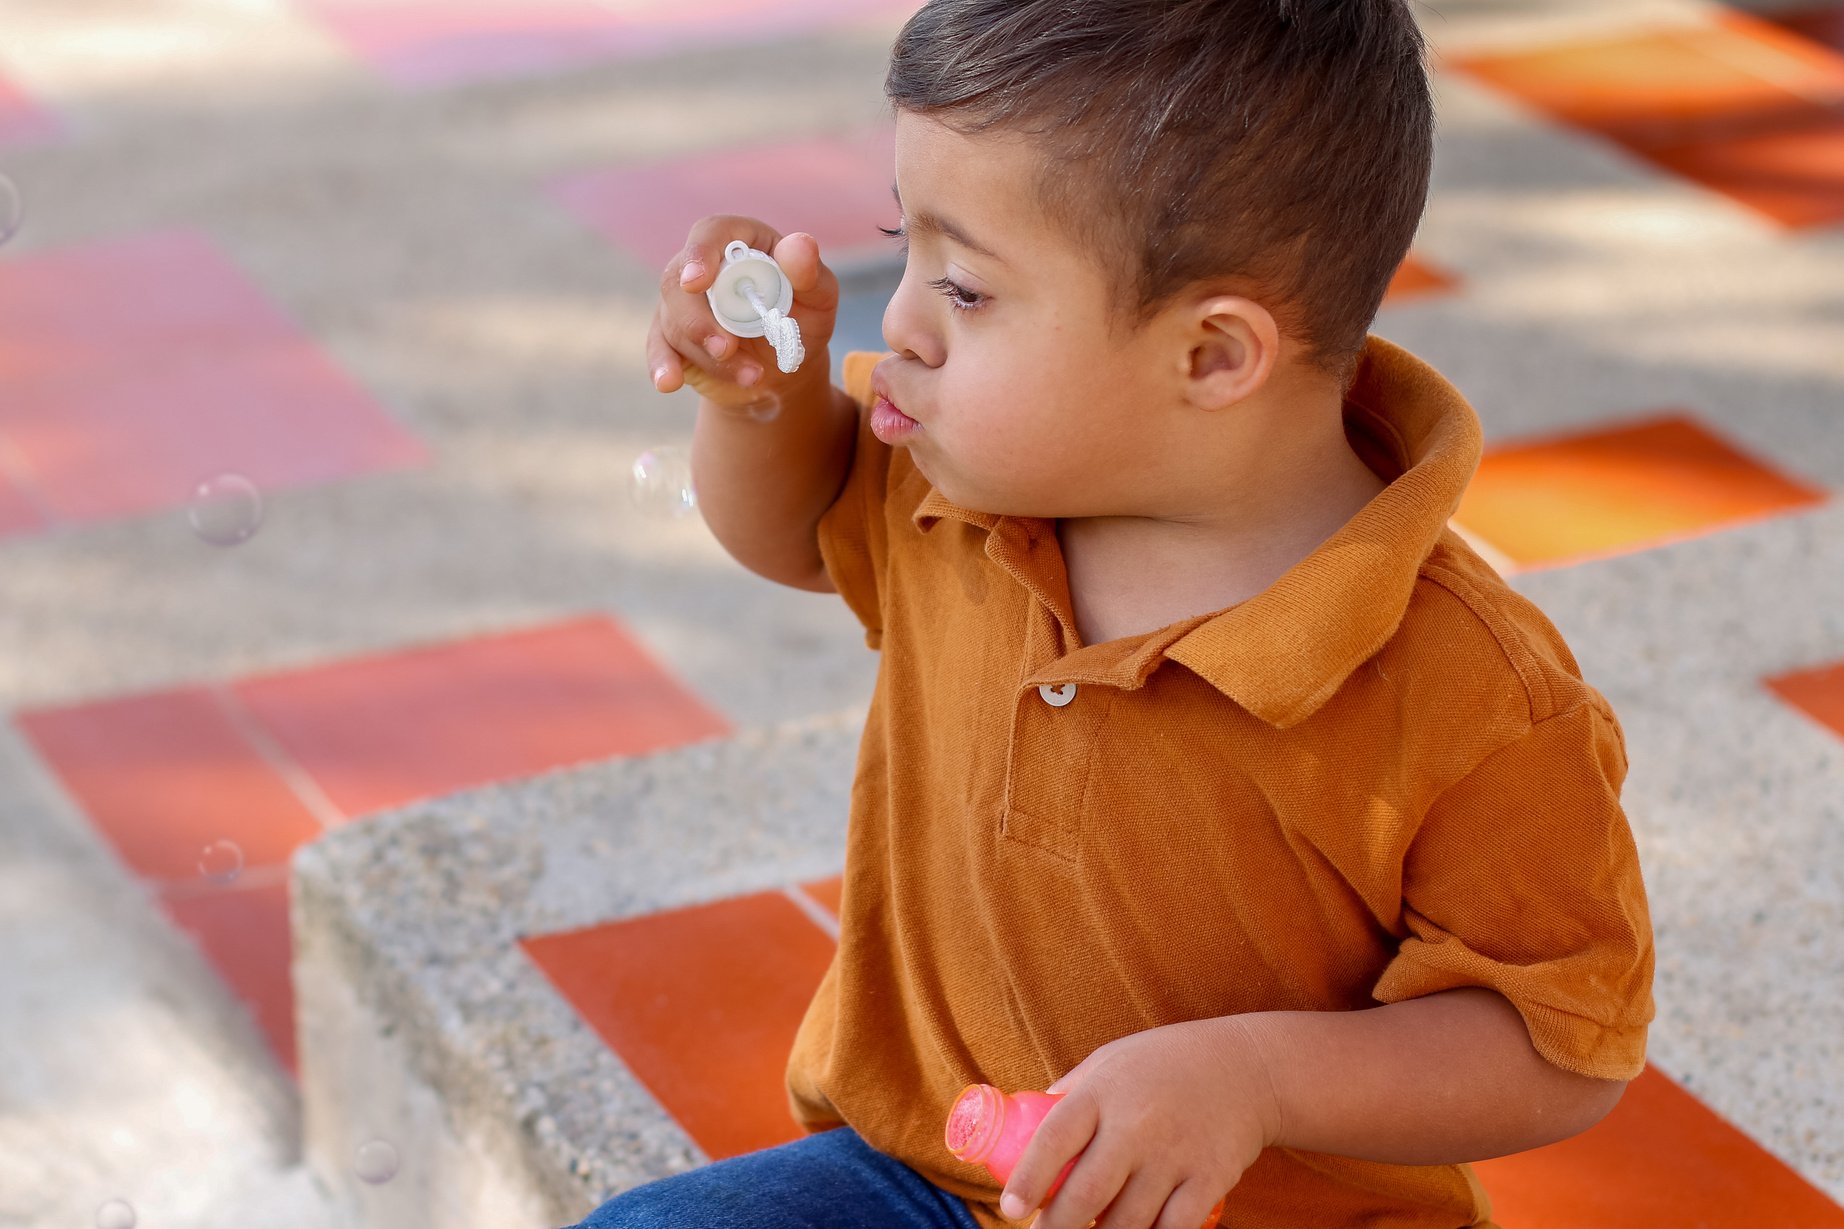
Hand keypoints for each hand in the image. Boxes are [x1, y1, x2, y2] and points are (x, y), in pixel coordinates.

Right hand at [646, 215, 839, 410]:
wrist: (786, 367)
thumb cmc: (804, 319)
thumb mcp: (819, 297)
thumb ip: (809, 272)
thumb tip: (798, 245)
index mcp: (739, 242)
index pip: (711, 233)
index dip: (701, 253)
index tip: (698, 281)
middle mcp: (703, 267)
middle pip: (677, 280)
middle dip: (699, 320)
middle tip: (726, 349)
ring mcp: (681, 303)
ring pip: (675, 322)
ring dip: (710, 356)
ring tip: (753, 376)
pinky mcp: (671, 338)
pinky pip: (658, 350)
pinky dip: (663, 367)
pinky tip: (669, 382)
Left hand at [999, 1017, 1280, 1228]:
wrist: (1246, 1067)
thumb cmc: (1163, 1064)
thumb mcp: (1109, 1062)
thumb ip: (1070, 1096)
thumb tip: (1023, 1133)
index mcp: (1103, 1092)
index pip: (1055, 1139)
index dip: (1029, 1178)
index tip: (1010, 1209)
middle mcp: (1137, 1124)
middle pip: (1088, 1191)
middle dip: (1057, 1227)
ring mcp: (1175, 1154)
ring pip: (1128, 1221)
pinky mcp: (1209, 1179)